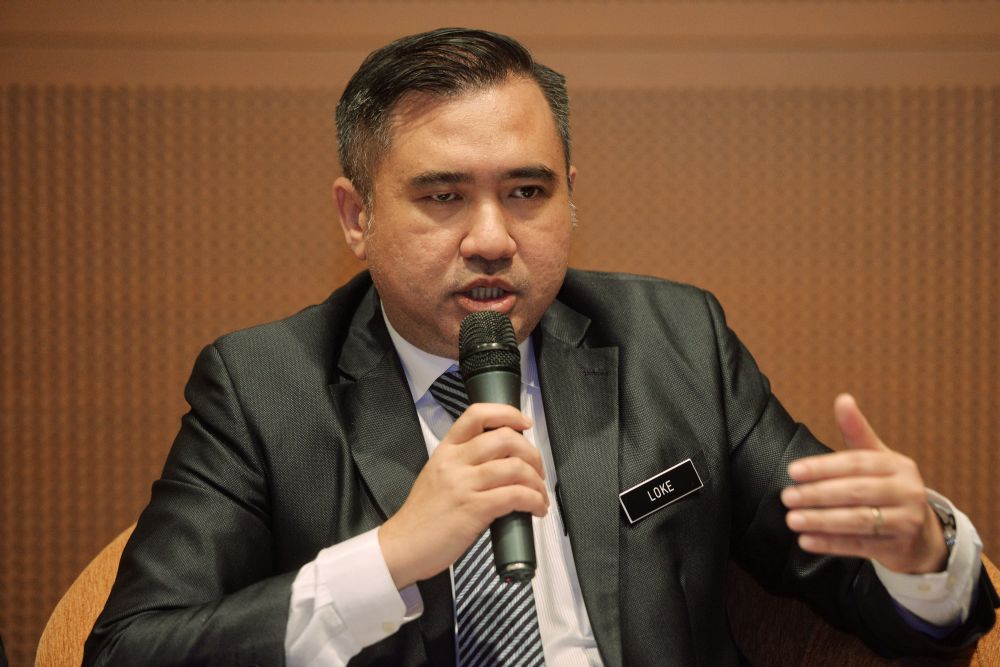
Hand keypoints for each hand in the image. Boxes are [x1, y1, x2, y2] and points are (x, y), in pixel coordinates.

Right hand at [379, 403, 548, 588]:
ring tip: (539, 494)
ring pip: (515, 466)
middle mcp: (455, 462)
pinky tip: (535, 508)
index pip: (477, 415)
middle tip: (537, 469)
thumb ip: (463, 464)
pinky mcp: (473, 509)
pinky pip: (515, 496)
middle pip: (505, 438)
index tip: (524, 423)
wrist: (402, 546)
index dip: (507, 413)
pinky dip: (534, 500)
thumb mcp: (436, 476)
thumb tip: (501, 463)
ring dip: (536, 481)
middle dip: (532, 453)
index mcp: (446, 451)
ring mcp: (464, 485)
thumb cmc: (421, 517)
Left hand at [781, 394, 946, 573]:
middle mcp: (906, 492)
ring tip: (792, 520)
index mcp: (898, 466)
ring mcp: (906, 521)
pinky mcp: (898, 547)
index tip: (793, 470)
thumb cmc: (890, 489)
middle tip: (787, 497)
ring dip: (821, 521)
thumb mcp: (879, 459)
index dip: (823, 467)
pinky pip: (859, 545)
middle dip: (817, 495)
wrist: (922, 534)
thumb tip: (843, 399)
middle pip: (856, 492)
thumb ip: (857, 432)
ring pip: (858, 520)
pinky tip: (806, 541)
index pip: (856, 463)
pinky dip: (831, 544)